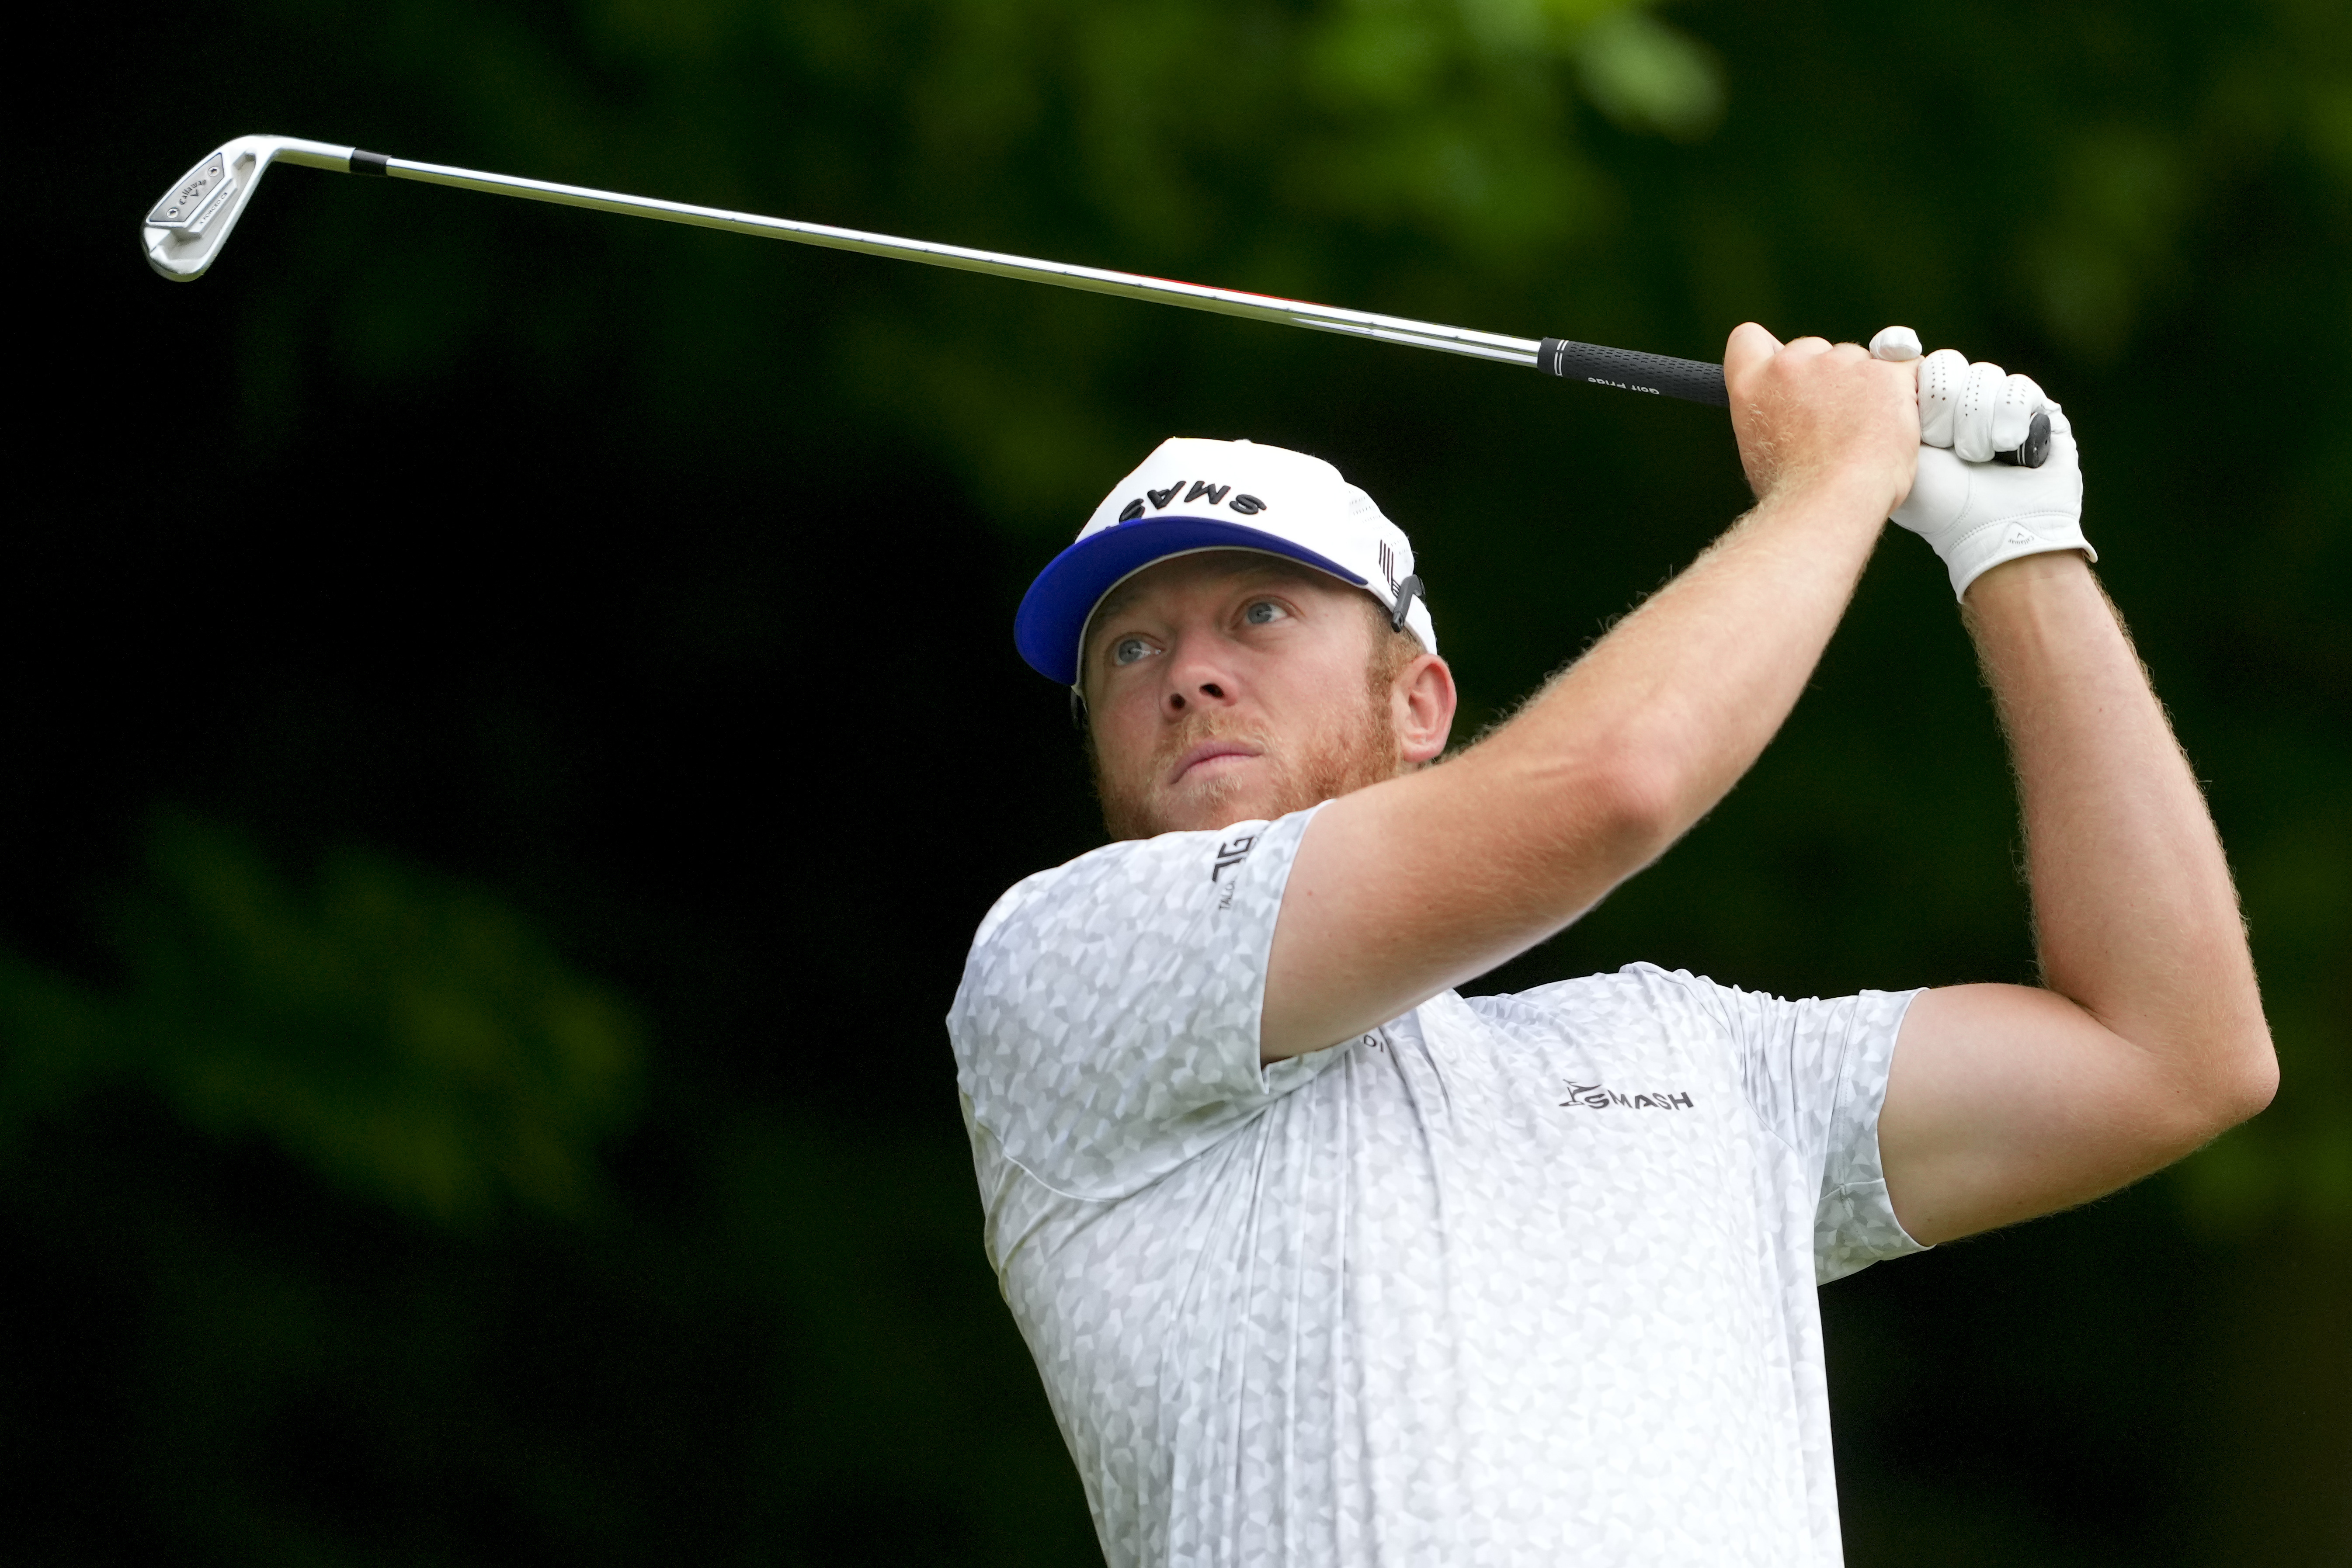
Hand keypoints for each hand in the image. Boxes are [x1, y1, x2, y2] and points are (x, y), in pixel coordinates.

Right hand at [1725, 323, 1918, 514]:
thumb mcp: (1762, 449)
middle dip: (1827, 376)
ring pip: (1859, 360)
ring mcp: (1838, 364)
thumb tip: (1791, 413)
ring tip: (1867, 436)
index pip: (1748, 338)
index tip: (1787, 371)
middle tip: (1838, 422)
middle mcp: (1789, 365)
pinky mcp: (1884, 373)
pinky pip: (1906, 368)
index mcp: (1752, 384)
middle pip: (1813, 349)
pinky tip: (1898, 425)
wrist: (1830, 504)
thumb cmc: (1795, 492)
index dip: (1769, 351)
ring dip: (1867, 387)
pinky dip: (1907, 392)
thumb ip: (1773, 414)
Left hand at [1875, 335, 2095, 599]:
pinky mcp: (2036, 408)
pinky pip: (2018, 388)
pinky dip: (2010, 423)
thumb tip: (1882, 351)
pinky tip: (2009, 452)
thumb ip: (1882, 411)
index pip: (1914, 362)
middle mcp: (1959, 401)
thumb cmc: (1940, 505)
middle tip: (1947, 448)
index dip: (1910, 367)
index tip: (1903, 370)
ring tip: (1979, 458)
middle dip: (1945, 409)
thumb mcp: (1898, 456)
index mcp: (1921, 410)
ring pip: (1983, 376)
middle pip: (1947, 364)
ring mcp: (1998, 402)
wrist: (1994, 530)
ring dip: (1978, 425)